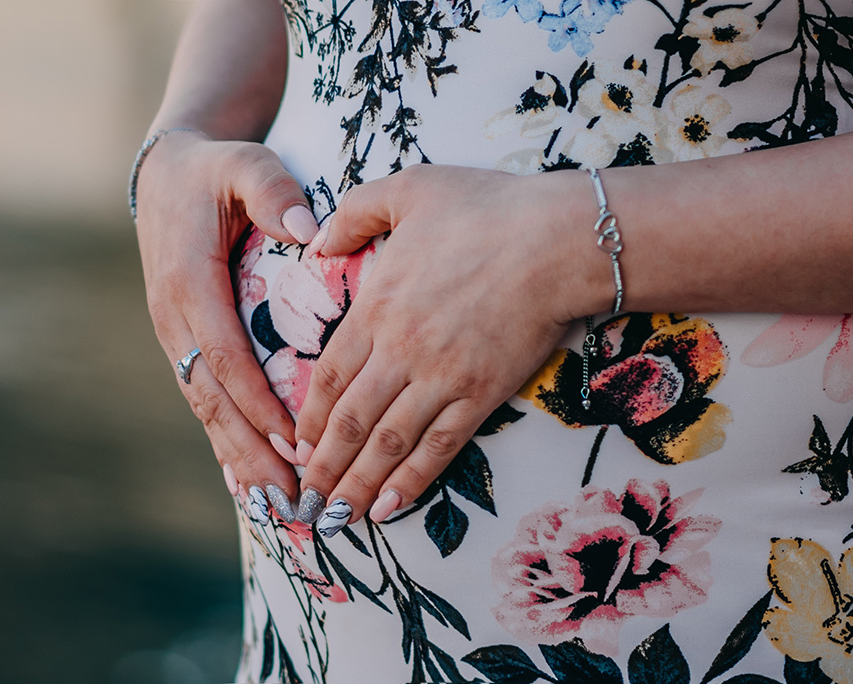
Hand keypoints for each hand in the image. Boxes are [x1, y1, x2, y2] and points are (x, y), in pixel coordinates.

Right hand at [136, 131, 322, 520]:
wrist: (166, 174)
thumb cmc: (214, 169)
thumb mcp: (243, 164)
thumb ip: (272, 191)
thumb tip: (310, 230)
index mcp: (188, 283)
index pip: (225, 354)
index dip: (258, 403)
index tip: (294, 443)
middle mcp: (174, 319)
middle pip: (213, 399)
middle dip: (251, 453)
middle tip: (290, 500)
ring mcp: (175, 335)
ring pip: (206, 409)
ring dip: (238, 458)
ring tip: (274, 506)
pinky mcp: (184, 342)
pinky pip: (205, 399)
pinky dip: (225, 440)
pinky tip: (245, 480)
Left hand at [293, 165, 606, 533]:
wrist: (558, 239)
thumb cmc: (485, 208)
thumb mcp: (407, 189)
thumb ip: (352, 214)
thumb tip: (314, 240)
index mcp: (377, 307)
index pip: (327, 375)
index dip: (308, 416)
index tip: (294, 443)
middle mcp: (401, 351)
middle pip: (349, 420)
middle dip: (322, 465)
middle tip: (303, 498)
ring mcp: (442, 378)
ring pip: (387, 443)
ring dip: (356, 484)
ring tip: (334, 517)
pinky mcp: (482, 395)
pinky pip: (439, 447)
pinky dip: (410, 481)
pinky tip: (389, 507)